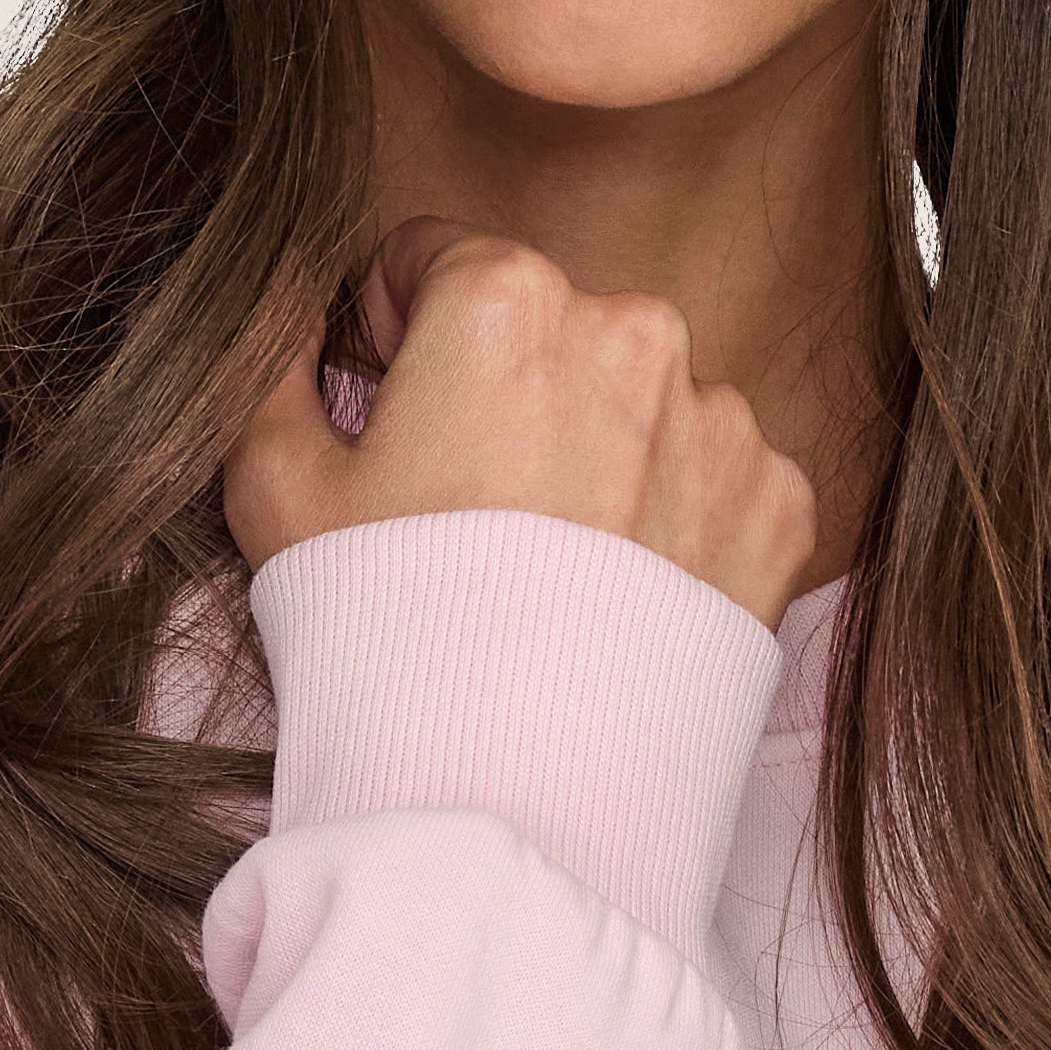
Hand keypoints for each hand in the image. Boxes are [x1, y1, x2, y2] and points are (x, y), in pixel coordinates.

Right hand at [224, 221, 817, 628]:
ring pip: (638, 406)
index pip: (434, 261)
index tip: (389, 410)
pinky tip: (614, 598)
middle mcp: (632, 331)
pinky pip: (713, 484)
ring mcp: (718, 421)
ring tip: (546, 569)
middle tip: (465, 511)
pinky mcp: (776, 506)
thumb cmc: (387, 627)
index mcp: (505, 296)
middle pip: (547, 332)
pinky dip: (672, 525)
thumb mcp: (274, 485)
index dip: (394, 334)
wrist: (518, 788)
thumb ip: (276, 371)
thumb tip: (300, 332)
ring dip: (596, 454)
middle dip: (505, 393)